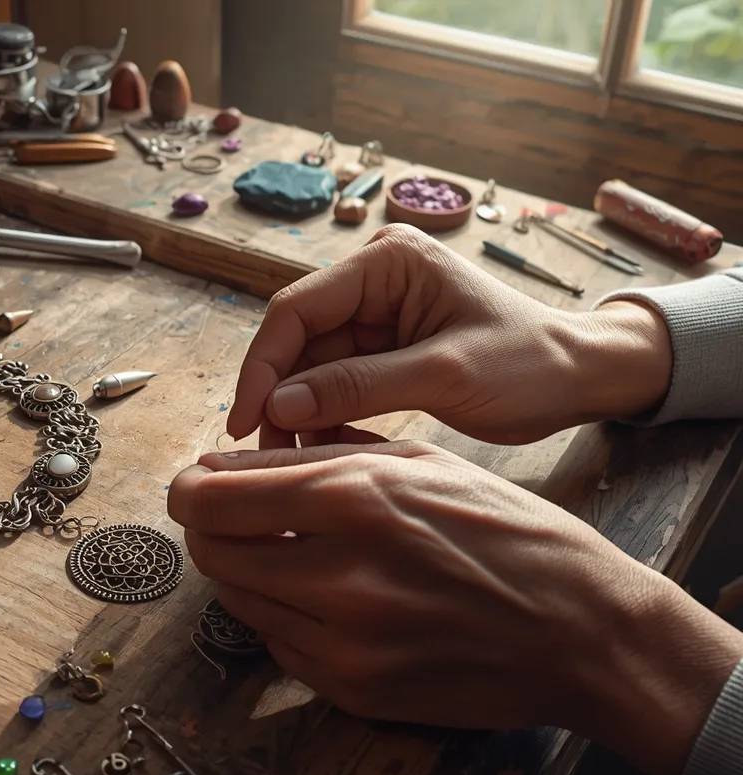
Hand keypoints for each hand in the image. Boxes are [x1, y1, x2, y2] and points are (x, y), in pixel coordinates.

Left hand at [168, 441, 742, 774]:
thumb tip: (229, 460)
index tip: (193, 485)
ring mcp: (345, 644)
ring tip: (286, 552)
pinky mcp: (353, 690)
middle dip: (209, 530)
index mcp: (355, 499)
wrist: (583, 630)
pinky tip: (323, 597)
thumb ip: (315, 457)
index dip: (187, 489)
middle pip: (211, 554)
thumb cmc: (507, 532)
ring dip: (244, 572)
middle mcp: (340, 575)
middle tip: (231, 517)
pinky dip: (284, 616)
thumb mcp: (418, 462)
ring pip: (238, 603)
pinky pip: (279, 646)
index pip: (211, 499)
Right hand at [227, 224, 672, 446]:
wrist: (581, 379)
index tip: (244, 422)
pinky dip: (325, 417)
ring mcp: (377, 314)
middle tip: (264, 454)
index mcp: (387, 263)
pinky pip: (334, 383)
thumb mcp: (443, 376)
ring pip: (309, 367)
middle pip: (296, 339)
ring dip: (299, 413)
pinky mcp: (383, 349)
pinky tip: (326, 450)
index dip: (262, 366)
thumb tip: (277, 406)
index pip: (297, 309)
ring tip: (297, 460)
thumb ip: (357, 387)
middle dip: (278, 395)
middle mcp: (373, 280)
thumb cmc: (530, 365)